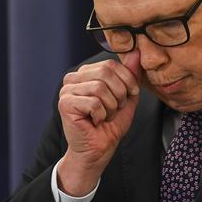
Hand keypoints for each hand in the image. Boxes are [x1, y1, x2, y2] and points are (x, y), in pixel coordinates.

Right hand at [56, 51, 141, 195]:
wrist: (99, 150)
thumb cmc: (110, 125)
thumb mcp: (127, 97)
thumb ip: (130, 75)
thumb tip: (136, 51)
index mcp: (87, 73)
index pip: (111, 64)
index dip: (127, 80)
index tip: (130, 96)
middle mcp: (73, 78)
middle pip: (106, 72)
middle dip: (119, 94)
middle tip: (115, 109)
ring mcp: (66, 90)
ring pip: (99, 88)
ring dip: (110, 107)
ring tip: (105, 116)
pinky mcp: (64, 104)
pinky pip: (93, 102)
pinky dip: (101, 115)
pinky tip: (95, 122)